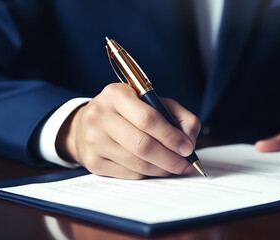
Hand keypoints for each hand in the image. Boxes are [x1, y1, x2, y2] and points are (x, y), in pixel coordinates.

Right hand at [56, 83, 200, 178]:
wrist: (90, 122)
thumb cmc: (127, 111)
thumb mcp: (153, 102)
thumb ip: (178, 115)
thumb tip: (189, 142)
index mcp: (116, 94)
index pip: (148, 119)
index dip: (171, 137)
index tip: (188, 148)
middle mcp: (100, 116)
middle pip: (142, 145)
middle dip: (170, 159)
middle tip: (185, 164)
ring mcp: (94, 140)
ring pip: (137, 164)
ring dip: (161, 169)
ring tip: (173, 166)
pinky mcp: (93, 161)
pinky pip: (129, 174)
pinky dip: (147, 174)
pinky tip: (154, 167)